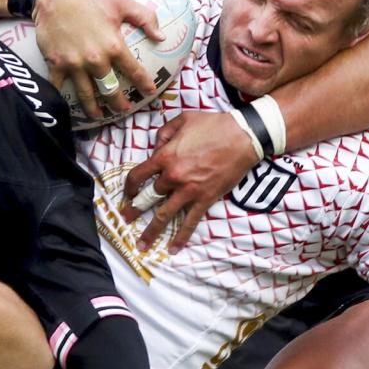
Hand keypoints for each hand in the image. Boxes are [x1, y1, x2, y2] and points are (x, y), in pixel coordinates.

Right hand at [33, 0, 162, 118]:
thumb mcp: (122, 1)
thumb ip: (145, 18)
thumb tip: (161, 37)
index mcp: (113, 45)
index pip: (133, 70)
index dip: (143, 83)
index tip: (150, 92)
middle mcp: (95, 59)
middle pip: (110, 89)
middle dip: (118, 103)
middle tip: (123, 110)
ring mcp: (74, 64)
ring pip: (86, 94)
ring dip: (93, 108)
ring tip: (98, 115)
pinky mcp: (55, 63)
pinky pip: (59, 86)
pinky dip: (61, 97)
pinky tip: (64, 106)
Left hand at [122, 111, 259, 251]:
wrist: (243, 137)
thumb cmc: (214, 125)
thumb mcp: (183, 120)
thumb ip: (164, 133)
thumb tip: (155, 148)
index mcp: (165, 156)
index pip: (138, 175)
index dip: (129, 186)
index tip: (127, 193)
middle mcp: (173, 176)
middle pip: (149, 197)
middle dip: (135, 210)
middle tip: (126, 219)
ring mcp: (189, 190)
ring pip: (164, 215)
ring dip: (151, 231)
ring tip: (142, 244)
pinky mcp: (205, 199)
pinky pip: (190, 221)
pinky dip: (181, 236)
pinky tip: (173, 248)